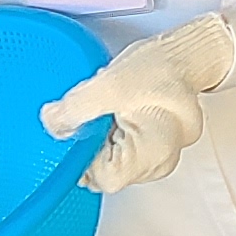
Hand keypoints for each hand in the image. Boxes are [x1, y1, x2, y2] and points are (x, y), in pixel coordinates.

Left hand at [40, 15, 235, 193]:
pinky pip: (117, 151)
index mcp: (153, 155)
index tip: (87, 127)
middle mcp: (157, 165)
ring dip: (100, 137)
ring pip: (108, 161)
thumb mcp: (111, 83)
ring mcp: (154, 160)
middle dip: (92, 142)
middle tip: (106, 112)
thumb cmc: (162, 69)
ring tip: (116, 109)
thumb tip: (52, 125)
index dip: (84, 154)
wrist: (183, 56)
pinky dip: (110, 133)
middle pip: (103, 172)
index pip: (101, 178)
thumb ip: (76, 108)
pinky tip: (119, 113)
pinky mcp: (149, 150)